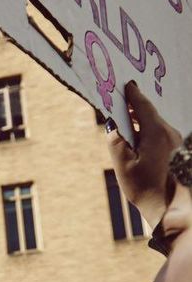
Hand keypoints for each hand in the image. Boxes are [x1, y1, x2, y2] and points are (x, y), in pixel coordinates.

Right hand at [108, 81, 181, 227]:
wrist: (158, 198)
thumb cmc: (138, 183)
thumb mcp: (121, 162)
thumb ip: (115, 138)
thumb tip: (111, 121)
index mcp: (156, 133)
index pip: (143, 106)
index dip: (133, 94)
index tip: (125, 82)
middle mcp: (166, 131)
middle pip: (147, 110)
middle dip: (132, 103)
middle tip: (117, 93)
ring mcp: (170, 136)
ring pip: (150, 118)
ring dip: (136, 113)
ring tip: (120, 110)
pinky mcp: (168, 141)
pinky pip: (152, 125)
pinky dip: (141, 122)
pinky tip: (130, 125)